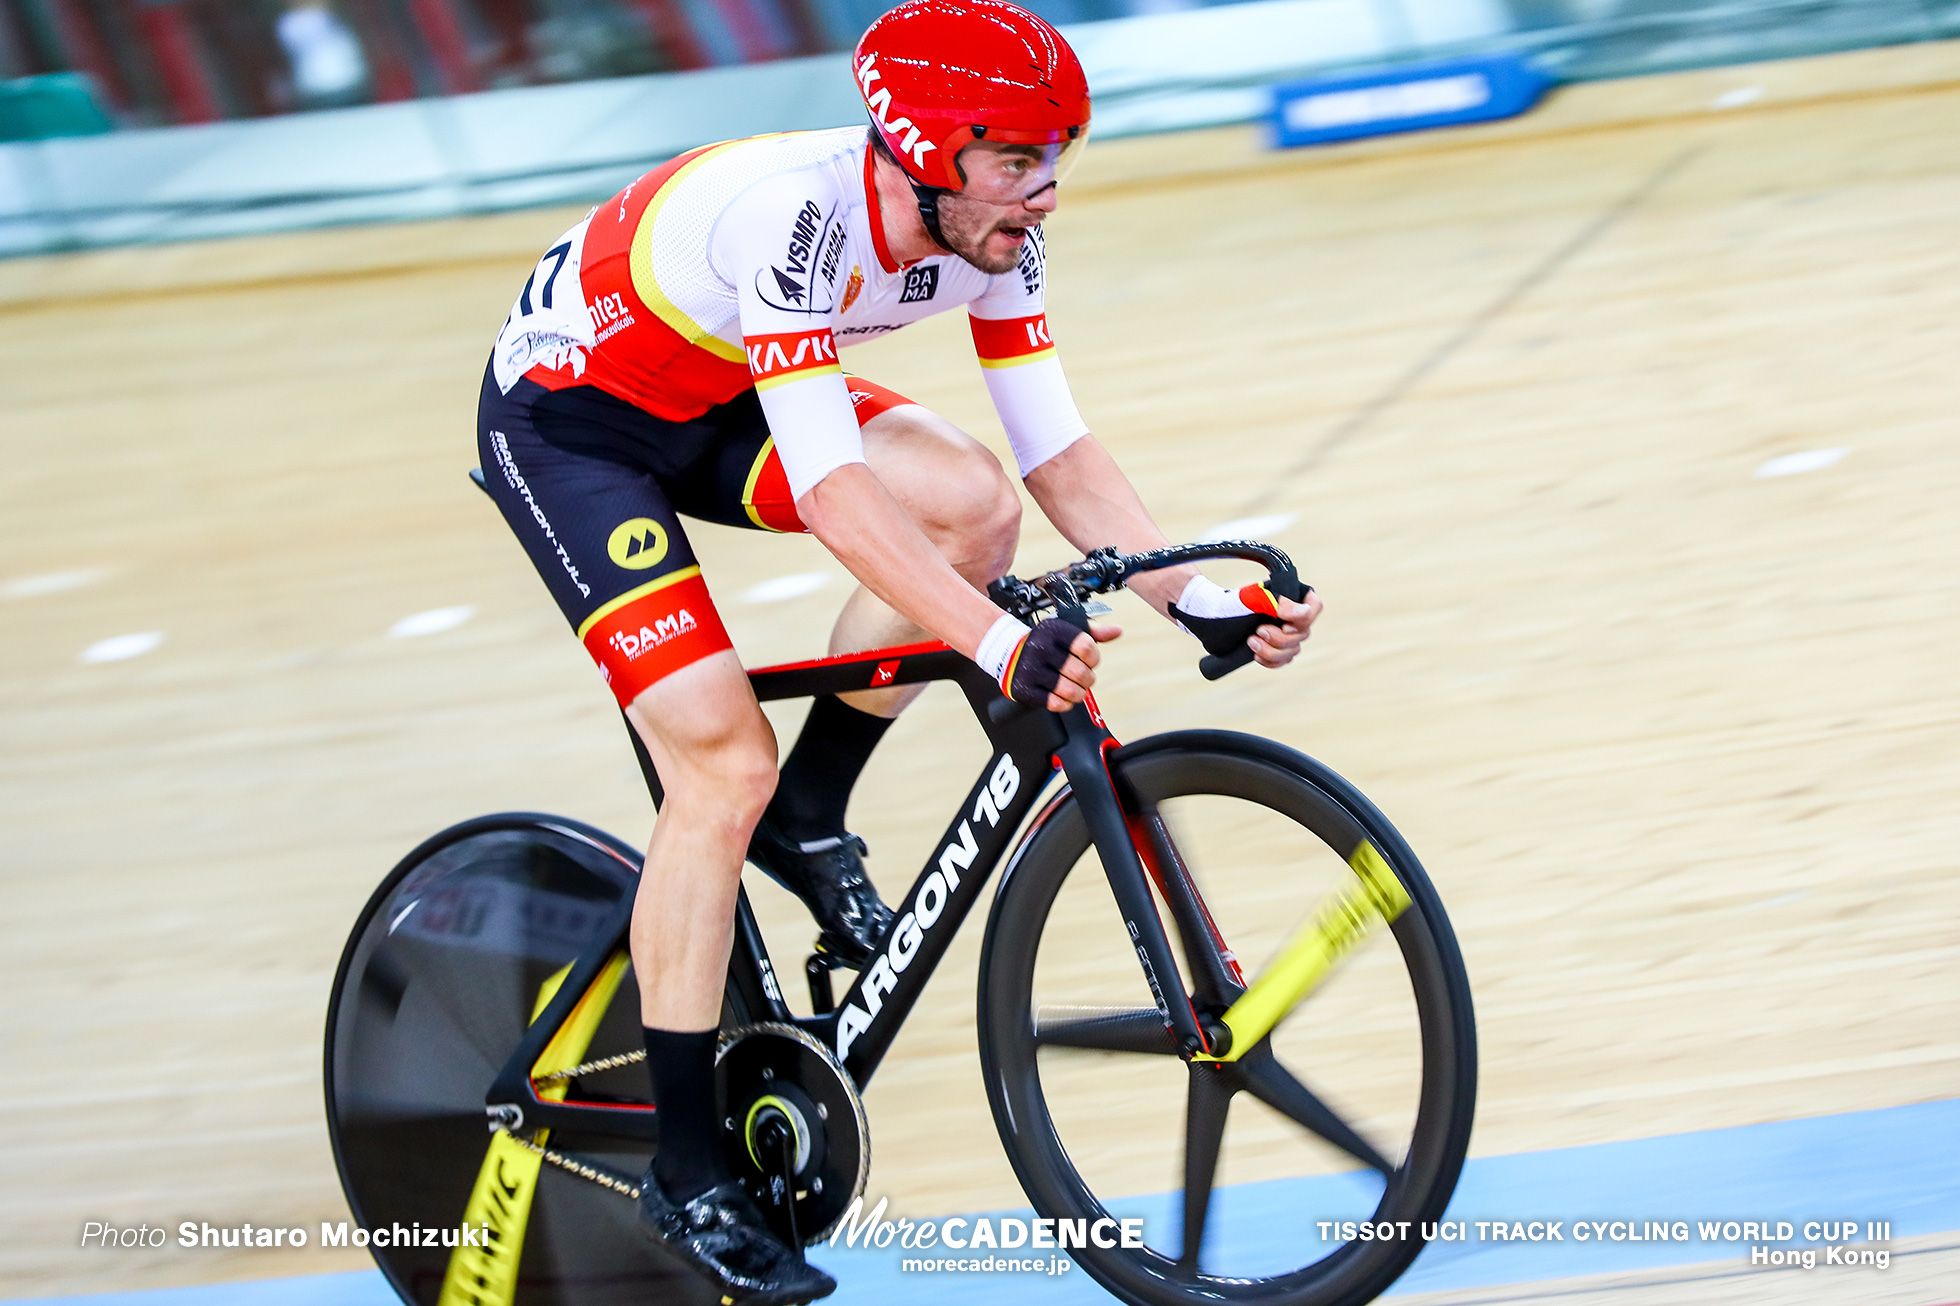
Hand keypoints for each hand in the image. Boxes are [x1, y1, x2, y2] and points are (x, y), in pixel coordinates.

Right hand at [1004, 618, 1122, 711]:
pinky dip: (1065, 703)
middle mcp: (1040, 649)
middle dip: (1088, 679)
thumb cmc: (1045, 641)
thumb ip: (1094, 631)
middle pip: (1080, 673)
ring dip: (1079, 694)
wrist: (1008, 650)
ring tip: (1076, 689)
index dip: (1094, 658)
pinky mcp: (1024, 689)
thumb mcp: (1068, 629)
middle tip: (1084, 678)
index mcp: (1053, 631)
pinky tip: (1063, 696)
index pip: (1087, 648)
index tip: (1089, 660)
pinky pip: (1055, 704)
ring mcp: (1030, 670)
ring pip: (1070, 691)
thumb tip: (1117, 631)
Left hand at [1169, 577, 1318, 670]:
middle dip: (1279, 637)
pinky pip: (1282, 662)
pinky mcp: (1273, 650)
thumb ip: (1274, 602)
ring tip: (1251, 641)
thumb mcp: (1251, 599)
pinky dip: (1270, 661)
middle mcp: (1290, 618)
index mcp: (1290, 600)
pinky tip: (1255, 655)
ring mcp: (1283, 636)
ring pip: (1293, 651)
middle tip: (1257, 631)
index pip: (1314, 606)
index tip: (1281, 615)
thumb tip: (1297, 610)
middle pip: (1303, 634)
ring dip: (1271, 650)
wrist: (1211, 618)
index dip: (1304, 615)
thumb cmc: (1231, 604)